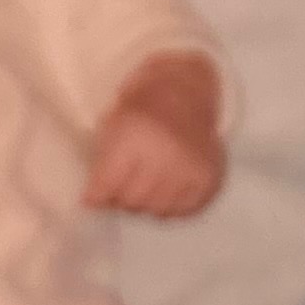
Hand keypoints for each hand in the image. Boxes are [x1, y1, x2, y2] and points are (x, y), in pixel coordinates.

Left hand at [86, 50, 225, 217]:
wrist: (183, 94)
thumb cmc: (139, 111)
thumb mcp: (111, 128)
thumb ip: (101, 166)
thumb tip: (95, 204)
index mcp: (133, 137)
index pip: (106, 187)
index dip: (96, 196)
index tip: (95, 197)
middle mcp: (164, 154)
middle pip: (131, 202)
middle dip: (122, 199)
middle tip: (124, 187)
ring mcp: (190, 168)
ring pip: (158, 211)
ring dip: (148, 203)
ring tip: (147, 187)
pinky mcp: (209, 178)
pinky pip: (185, 210)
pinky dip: (174, 206)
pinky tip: (169, 190)